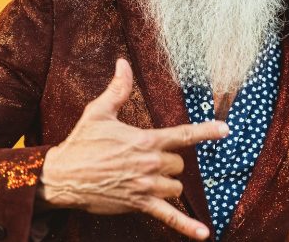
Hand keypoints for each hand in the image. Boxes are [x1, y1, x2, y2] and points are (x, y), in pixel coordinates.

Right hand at [36, 58, 227, 239]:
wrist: (62, 177)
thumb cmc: (81, 143)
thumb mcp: (99, 112)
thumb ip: (118, 89)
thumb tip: (123, 63)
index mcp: (145, 140)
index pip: (184, 134)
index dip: (207, 131)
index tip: (226, 130)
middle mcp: (150, 163)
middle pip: (179, 164)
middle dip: (168, 162)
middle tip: (144, 159)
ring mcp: (146, 186)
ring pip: (176, 187)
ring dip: (168, 184)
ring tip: (146, 178)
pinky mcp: (139, 204)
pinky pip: (169, 217)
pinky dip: (187, 227)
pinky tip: (204, 234)